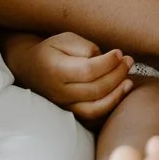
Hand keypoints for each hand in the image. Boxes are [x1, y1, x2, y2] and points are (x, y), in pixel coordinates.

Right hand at [1, 30, 133, 124]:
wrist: (29, 68)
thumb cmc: (51, 51)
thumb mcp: (64, 40)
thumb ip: (84, 48)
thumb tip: (105, 59)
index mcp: (56, 71)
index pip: (88, 71)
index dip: (108, 63)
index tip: (119, 53)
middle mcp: (59, 92)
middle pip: (95, 89)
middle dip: (117, 75)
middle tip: (129, 61)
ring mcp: (64, 106)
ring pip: (95, 109)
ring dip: (117, 96)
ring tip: (129, 81)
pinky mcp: (70, 114)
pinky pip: (92, 119)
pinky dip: (109, 109)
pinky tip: (120, 94)